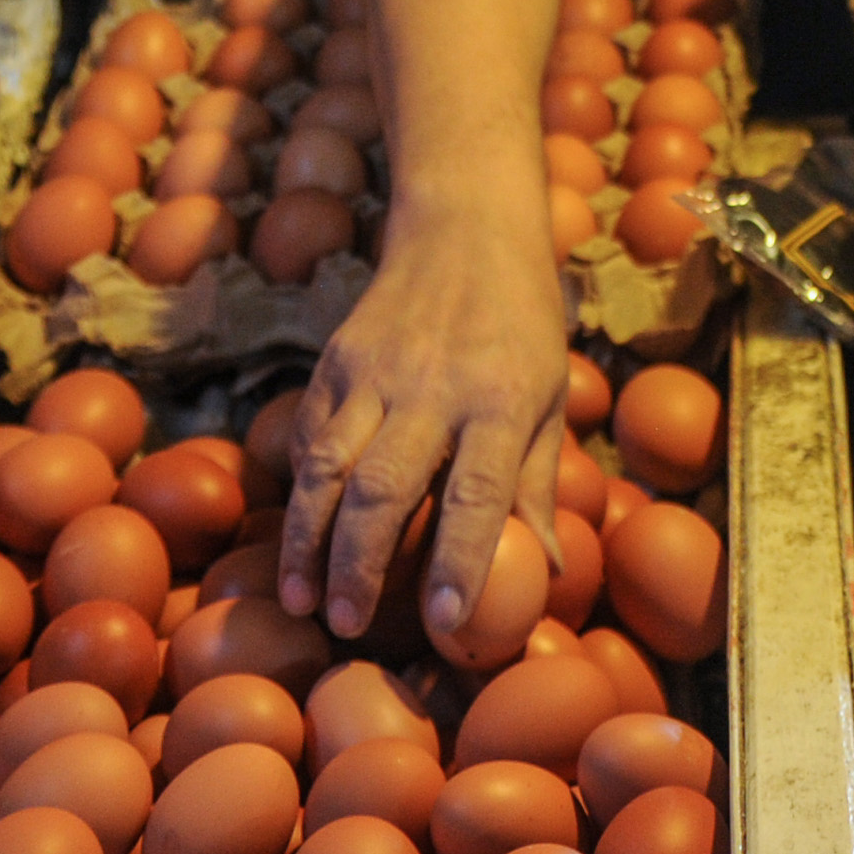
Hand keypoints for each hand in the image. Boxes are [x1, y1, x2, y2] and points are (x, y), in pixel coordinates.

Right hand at [273, 210, 568, 646]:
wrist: (466, 227)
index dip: (459, 562)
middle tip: (346, 626)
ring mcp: (376, 372)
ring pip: (329, 466)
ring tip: (301, 600)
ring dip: (309, 539)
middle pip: (384, 487)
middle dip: (359, 565)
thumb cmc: (523, 324)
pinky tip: (302, 533)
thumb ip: (540, 484)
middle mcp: (435, 388)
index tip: (445, 622)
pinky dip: (303, 488)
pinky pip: (311, 434)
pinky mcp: (337, 359)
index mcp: (503, 400)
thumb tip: (548, 572)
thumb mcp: (552, 395)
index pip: (477, 494)